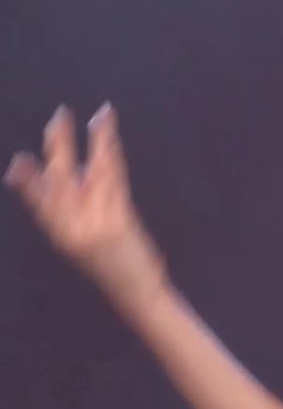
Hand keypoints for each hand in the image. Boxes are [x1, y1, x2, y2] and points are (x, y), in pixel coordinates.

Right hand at [5, 103, 166, 309]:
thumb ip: (81, 208)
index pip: (40, 203)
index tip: (18, 162)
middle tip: (58, 117)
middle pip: (60, 180)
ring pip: (90, 174)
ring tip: (98, 115)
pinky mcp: (117, 222)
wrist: (138, 293)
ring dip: (95, 141)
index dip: (28, 182)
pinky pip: (114, 181)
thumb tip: (83, 172)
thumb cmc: (115, 266)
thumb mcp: (87, 241)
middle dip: (60, 146)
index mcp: (62, 233)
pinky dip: (113, 155)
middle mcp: (71, 229)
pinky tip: (113, 138)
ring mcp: (93, 225)